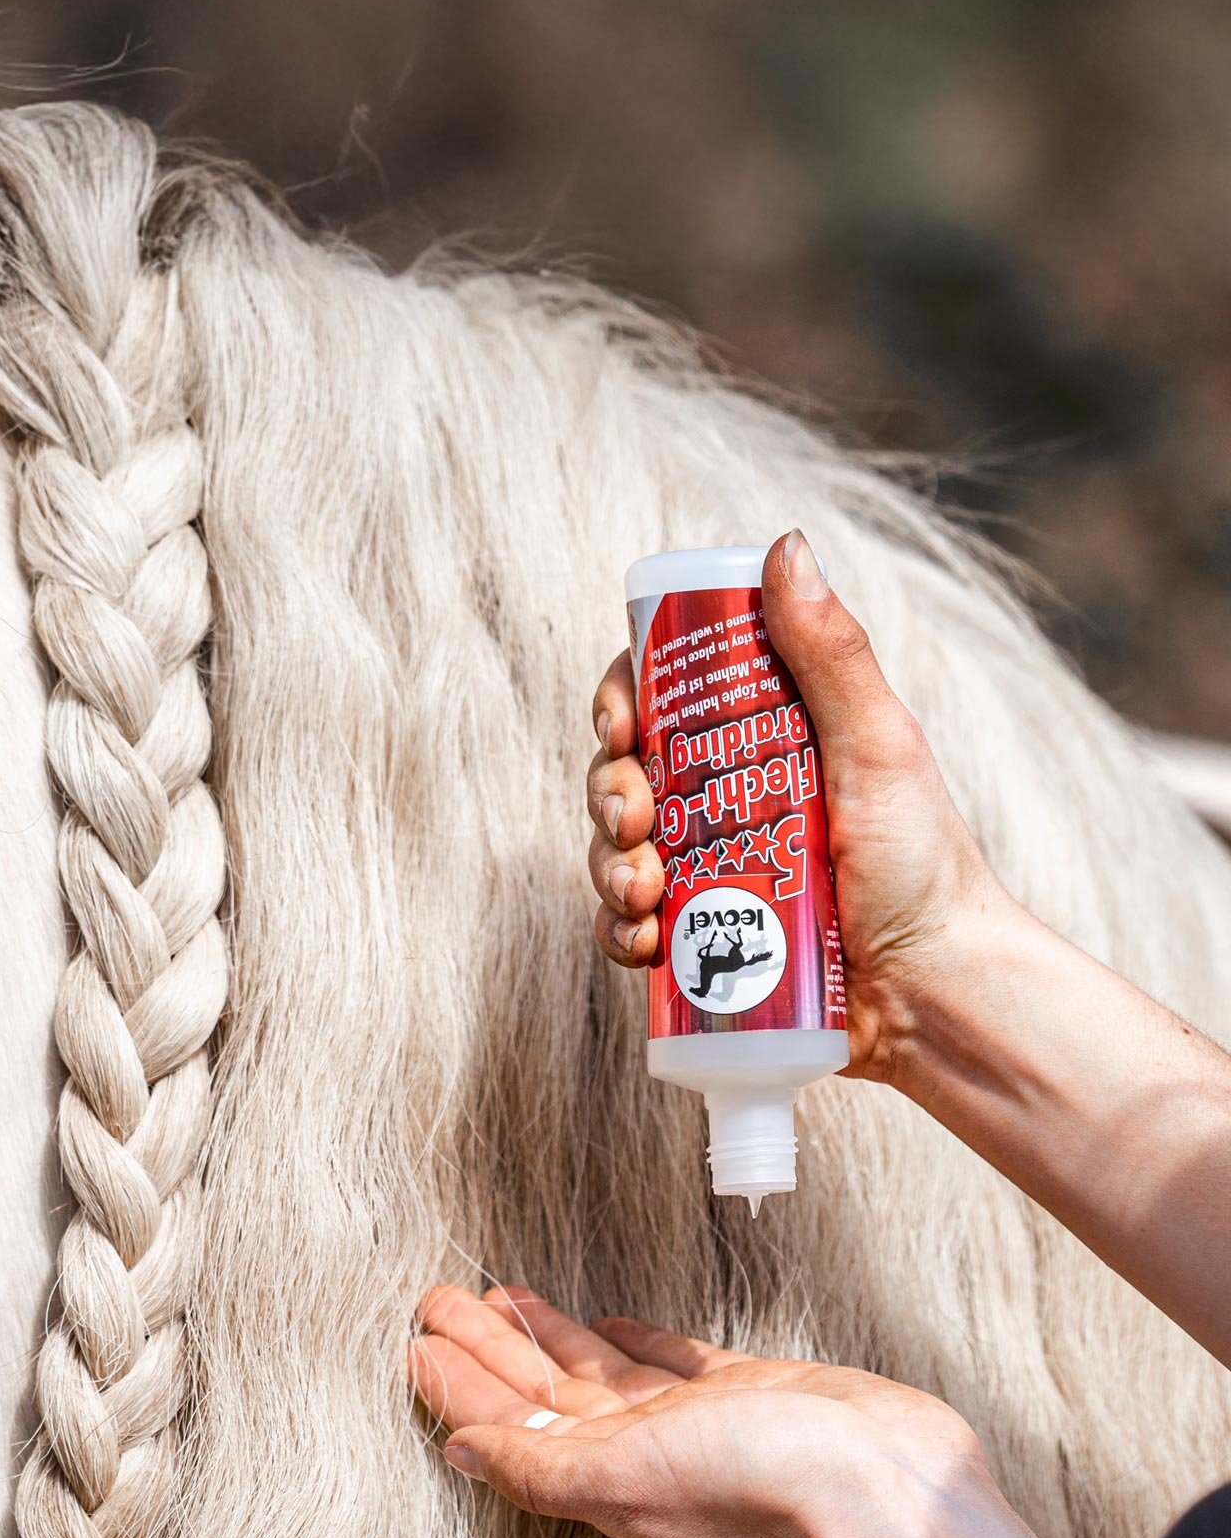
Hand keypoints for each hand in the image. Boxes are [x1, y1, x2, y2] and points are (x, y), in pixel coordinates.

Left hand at [410, 1283, 996, 1537]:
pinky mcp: (753, 1396)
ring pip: (602, 1374)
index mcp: (604, 1478)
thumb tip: (459, 1455)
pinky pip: (677, 1364)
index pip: (509, 1426)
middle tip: (438, 1297)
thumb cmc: (760, 1484)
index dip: (461, 1385)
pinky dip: (640, 1342)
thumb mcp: (625, 1476)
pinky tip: (615, 1321)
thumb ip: (540, 1467)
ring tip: (504, 1295)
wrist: (885, 1488)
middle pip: (545, 1393)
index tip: (414, 1343)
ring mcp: (697, 1426)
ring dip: (550, 1337)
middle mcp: (643, 1455)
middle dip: (491, 1347)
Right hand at [587, 528, 1014, 1080]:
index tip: (622, 724)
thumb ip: (832, 654)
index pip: (667, 696)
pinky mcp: (701, 944)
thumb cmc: (924, 863)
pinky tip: (640, 941)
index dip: (623, 701)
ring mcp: (709, 873)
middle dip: (608, 792)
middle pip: (625, 773)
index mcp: (766, 737)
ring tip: (642, 893)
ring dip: (605, 865)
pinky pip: (626, 929)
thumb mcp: (879, 746)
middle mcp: (728, 799)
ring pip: (615, 851)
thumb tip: (785, 546)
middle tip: (632, 819)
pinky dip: (616, 931)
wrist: (932, 991)